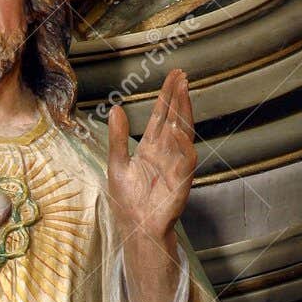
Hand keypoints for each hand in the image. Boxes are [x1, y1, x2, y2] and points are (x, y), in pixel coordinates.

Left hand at [107, 69, 195, 245]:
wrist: (136, 227)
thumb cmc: (128, 200)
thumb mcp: (116, 164)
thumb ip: (118, 138)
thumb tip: (115, 108)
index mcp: (151, 147)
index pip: (161, 116)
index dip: (166, 96)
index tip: (173, 76)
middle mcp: (166, 152)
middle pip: (174, 118)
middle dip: (178, 97)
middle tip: (181, 75)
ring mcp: (175, 164)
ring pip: (183, 132)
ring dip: (183, 113)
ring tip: (182, 91)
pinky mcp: (181, 180)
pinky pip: (185, 159)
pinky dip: (182, 144)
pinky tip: (176, 129)